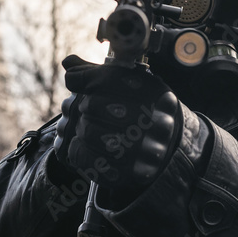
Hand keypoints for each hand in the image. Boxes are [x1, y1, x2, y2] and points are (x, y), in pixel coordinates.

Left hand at [53, 55, 180, 201]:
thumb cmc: (143, 107)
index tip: (75, 83)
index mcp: (151, 92)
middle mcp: (151, 120)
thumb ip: (97, 74)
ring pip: (89, 133)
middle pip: (94, 106)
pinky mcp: (130, 172)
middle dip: (83, 107)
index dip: (83, 80)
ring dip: (80, 129)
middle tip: (86, 110)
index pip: (105, 80)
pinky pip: (89, 159)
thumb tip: (67, 64)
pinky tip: (83, 144)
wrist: (170, 144)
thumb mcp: (128, 84)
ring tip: (87, 128)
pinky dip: (78, 150)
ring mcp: (142, 150)